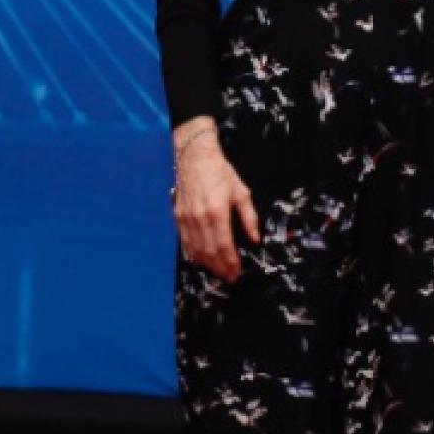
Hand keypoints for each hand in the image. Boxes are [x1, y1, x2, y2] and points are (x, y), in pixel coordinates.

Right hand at [172, 123, 260, 281]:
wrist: (194, 156)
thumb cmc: (218, 171)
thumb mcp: (241, 192)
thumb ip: (249, 218)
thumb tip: (255, 238)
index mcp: (217, 211)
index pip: (224, 246)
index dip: (231, 262)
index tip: (238, 271)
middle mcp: (199, 217)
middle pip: (210, 252)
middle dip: (221, 268)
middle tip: (230, 277)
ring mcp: (186, 218)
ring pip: (196, 250)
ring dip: (208, 265)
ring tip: (218, 272)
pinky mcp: (178, 216)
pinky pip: (185, 241)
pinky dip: (193, 254)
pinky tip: (201, 260)